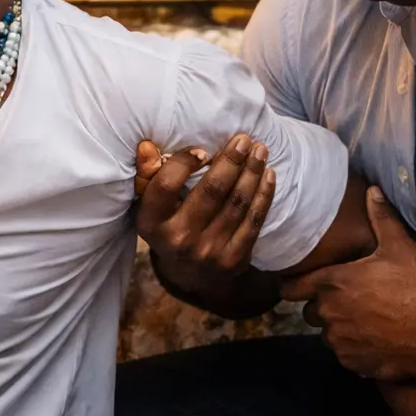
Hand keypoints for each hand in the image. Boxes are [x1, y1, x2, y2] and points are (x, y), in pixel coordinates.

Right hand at [135, 134, 274, 285]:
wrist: (189, 276)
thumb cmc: (167, 227)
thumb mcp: (149, 206)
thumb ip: (147, 174)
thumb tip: (148, 146)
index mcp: (151, 223)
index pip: (166, 184)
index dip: (184, 162)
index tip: (203, 149)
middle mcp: (179, 239)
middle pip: (211, 190)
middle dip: (231, 160)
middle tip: (244, 139)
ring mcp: (209, 252)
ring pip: (237, 203)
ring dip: (252, 172)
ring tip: (260, 150)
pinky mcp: (234, 259)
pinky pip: (254, 221)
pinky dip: (264, 194)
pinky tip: (268, 175)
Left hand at [280, 187, 415, 381]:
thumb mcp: (400, 247)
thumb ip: (381, 218)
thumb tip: (372, 190)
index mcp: (331, 283)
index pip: (289, 288)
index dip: (292, 286)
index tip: (298, 285)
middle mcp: (327, 313)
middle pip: (310, 312)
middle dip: (323, 307)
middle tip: (348, 300)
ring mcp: (339, 341)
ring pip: (327, 334)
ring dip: (339, 329)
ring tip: (365, 321)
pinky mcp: (352, 363)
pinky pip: (345, 355)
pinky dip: (354, 350)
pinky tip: (376, 341)